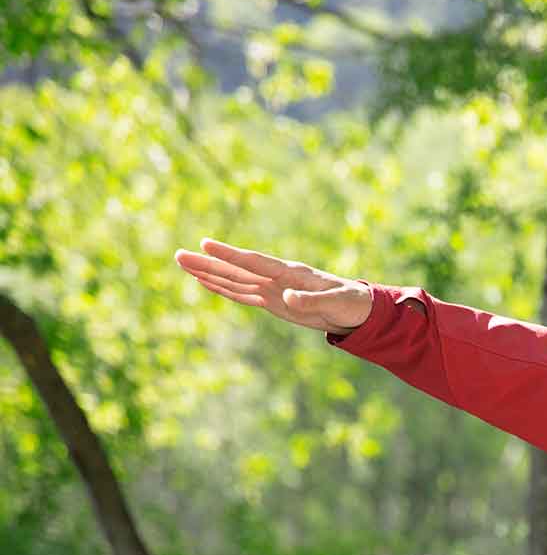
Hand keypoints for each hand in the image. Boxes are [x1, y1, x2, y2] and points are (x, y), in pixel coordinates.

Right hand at [174, 238, 372, 334]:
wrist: (359, 310)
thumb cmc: (352, 303)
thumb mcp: (338, 303)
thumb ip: (312, 301)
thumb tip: (287, 298)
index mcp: (292, 273)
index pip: (255, 262)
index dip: (230, 254)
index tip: (206, 244)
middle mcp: (278, 278)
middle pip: (236, 269)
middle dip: (208, 263)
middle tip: (179, 254)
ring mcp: (273, 289)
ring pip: (234, 281)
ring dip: (209, 274)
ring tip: (184, 264)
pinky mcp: (273, 302)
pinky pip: (243, 295)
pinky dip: (223, 289)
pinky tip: (205, 282)